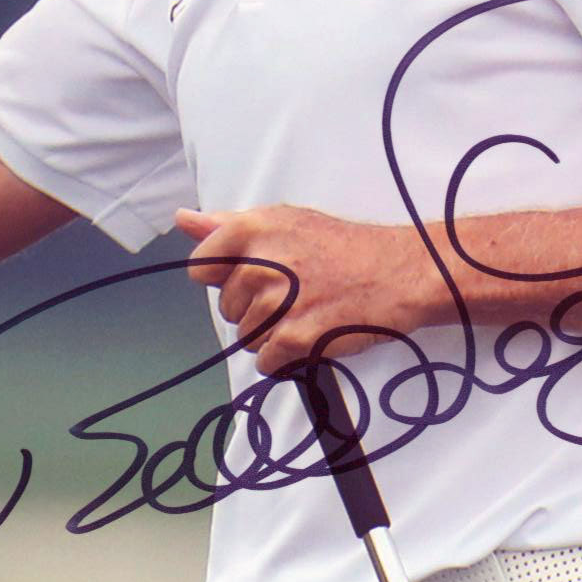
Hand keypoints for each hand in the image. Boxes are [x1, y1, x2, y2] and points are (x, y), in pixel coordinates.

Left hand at [174, 204, 422, 376]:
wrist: (398, 274)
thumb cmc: (341, 248)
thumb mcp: (284, 222)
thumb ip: (227, 226)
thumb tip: (183, 219)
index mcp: (251, 230)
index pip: (200, 268)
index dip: (226, 277)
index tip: (256, 276)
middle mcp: (259, 264)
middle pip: (226, 308)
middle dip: (254, 307)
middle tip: (295, 292)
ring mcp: (277, 303)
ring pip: (246, 337)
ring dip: (273, 334)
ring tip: (308, 312)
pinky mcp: (295, 339)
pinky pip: (266, 362)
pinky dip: (286, 358)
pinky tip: (312, 335)